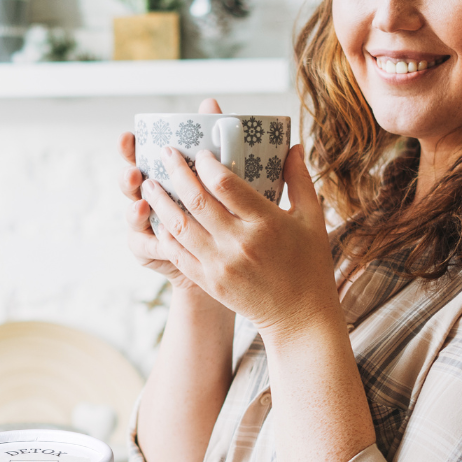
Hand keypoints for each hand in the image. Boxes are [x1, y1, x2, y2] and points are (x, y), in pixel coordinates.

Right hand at [118, 98, 223, 294]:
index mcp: (161, 173)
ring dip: (134, 211)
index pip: (139, 155)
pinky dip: (152, 244)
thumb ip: (211, 140)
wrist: (228, 252)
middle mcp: (149, 196)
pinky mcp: (150, 250)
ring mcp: (146, 224)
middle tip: (134, 173)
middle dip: (127, 177)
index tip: (128, 137)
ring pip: (133, 216)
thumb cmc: (222, 208)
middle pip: (130, 184)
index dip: (129, 147)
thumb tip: (210, 103)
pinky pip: (145, 247)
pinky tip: (160, 241)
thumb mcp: (221, 175)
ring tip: (142, 206)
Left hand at [140, 137, 342, 339]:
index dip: (207, 164)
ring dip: (160, 202)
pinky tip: (158, 219)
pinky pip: (178, 253)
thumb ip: (299, 180)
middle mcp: (240, 243)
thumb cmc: (309, 264)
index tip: (199, 152)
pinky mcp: (210, 282)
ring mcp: (221, 265)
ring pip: (179, 226)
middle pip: (197, 200)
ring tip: (149, 184)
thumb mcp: (312, 219)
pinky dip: (165, 233)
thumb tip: (294, 145)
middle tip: (165, 153)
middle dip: (176, 172)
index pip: (225, 184)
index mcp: (266, 222)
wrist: (299, 316)